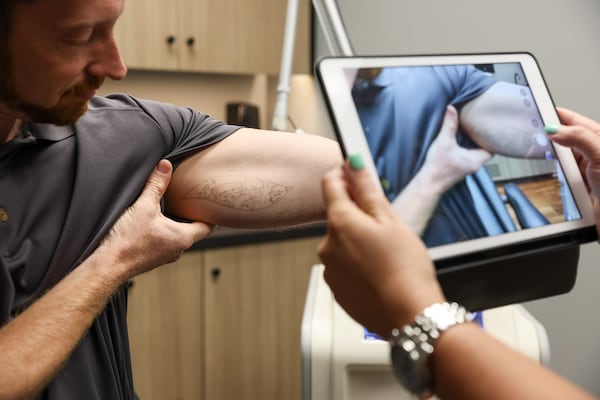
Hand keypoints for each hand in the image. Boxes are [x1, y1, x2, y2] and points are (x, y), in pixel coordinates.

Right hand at [99, 160, 212, 279]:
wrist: (107, 265)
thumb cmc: (127, 240)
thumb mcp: (144, 206)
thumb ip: (156, 185)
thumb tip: (165, 166)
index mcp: (183, 238)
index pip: (207, 227)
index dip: (208, 214)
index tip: (206, 204)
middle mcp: (177, 250)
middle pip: (192, 231)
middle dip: (189, 216)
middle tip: (186, 201)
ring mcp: (165, 257)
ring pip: (176, 237)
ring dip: (173, 225)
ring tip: (167, 210)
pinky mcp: (151, 259)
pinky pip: (163, 243)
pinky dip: (161, 232)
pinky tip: (149, 224)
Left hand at [318, 160, 444, 337]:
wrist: (409, 316)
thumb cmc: (405, 268)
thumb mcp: (390, 221)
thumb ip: (366, 190)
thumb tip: (352, 164)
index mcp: (339, 222)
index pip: (330, 184)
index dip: (343, 174)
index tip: (355, 174)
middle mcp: (326, 245)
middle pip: (337, 216)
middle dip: (357, 215)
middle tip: (385, 225)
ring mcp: (329, 269)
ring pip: (341, 243)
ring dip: (357, 241)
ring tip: (385, 254)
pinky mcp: (335, 289)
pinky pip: (344, 267)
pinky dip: (357, 264)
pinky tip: (378, 272)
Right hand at [423, 105, 491, 191]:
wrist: (427, 184)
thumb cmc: (437, 168)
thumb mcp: (443, 142)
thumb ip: (449, 125)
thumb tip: (451, 109)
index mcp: (476, 160)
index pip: (492, 148)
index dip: (490, 138)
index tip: (487, 128)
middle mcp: (474, 165)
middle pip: (484, 149)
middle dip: (480, 139)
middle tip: (478, 127)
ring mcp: (466, 168)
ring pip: (475, 153)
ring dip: (472, 144)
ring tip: (468, 132)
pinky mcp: (459, 169)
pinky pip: (467, 156)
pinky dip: (465, 149)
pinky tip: (458, 142)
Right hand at [548, 108, 599, 234]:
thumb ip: (578, 138)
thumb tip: (555, 129)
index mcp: (599, 137)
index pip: (574, 120)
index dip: (556, 114)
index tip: (538, 110)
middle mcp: (592, 151)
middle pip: (563, 138)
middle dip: (549, 136)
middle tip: (533, 133)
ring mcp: (584, 168)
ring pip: (559, 157)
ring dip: (551, 158)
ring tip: (539, 155)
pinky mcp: (578, 183)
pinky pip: (559, 175)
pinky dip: (552, 174)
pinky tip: (549, 173)